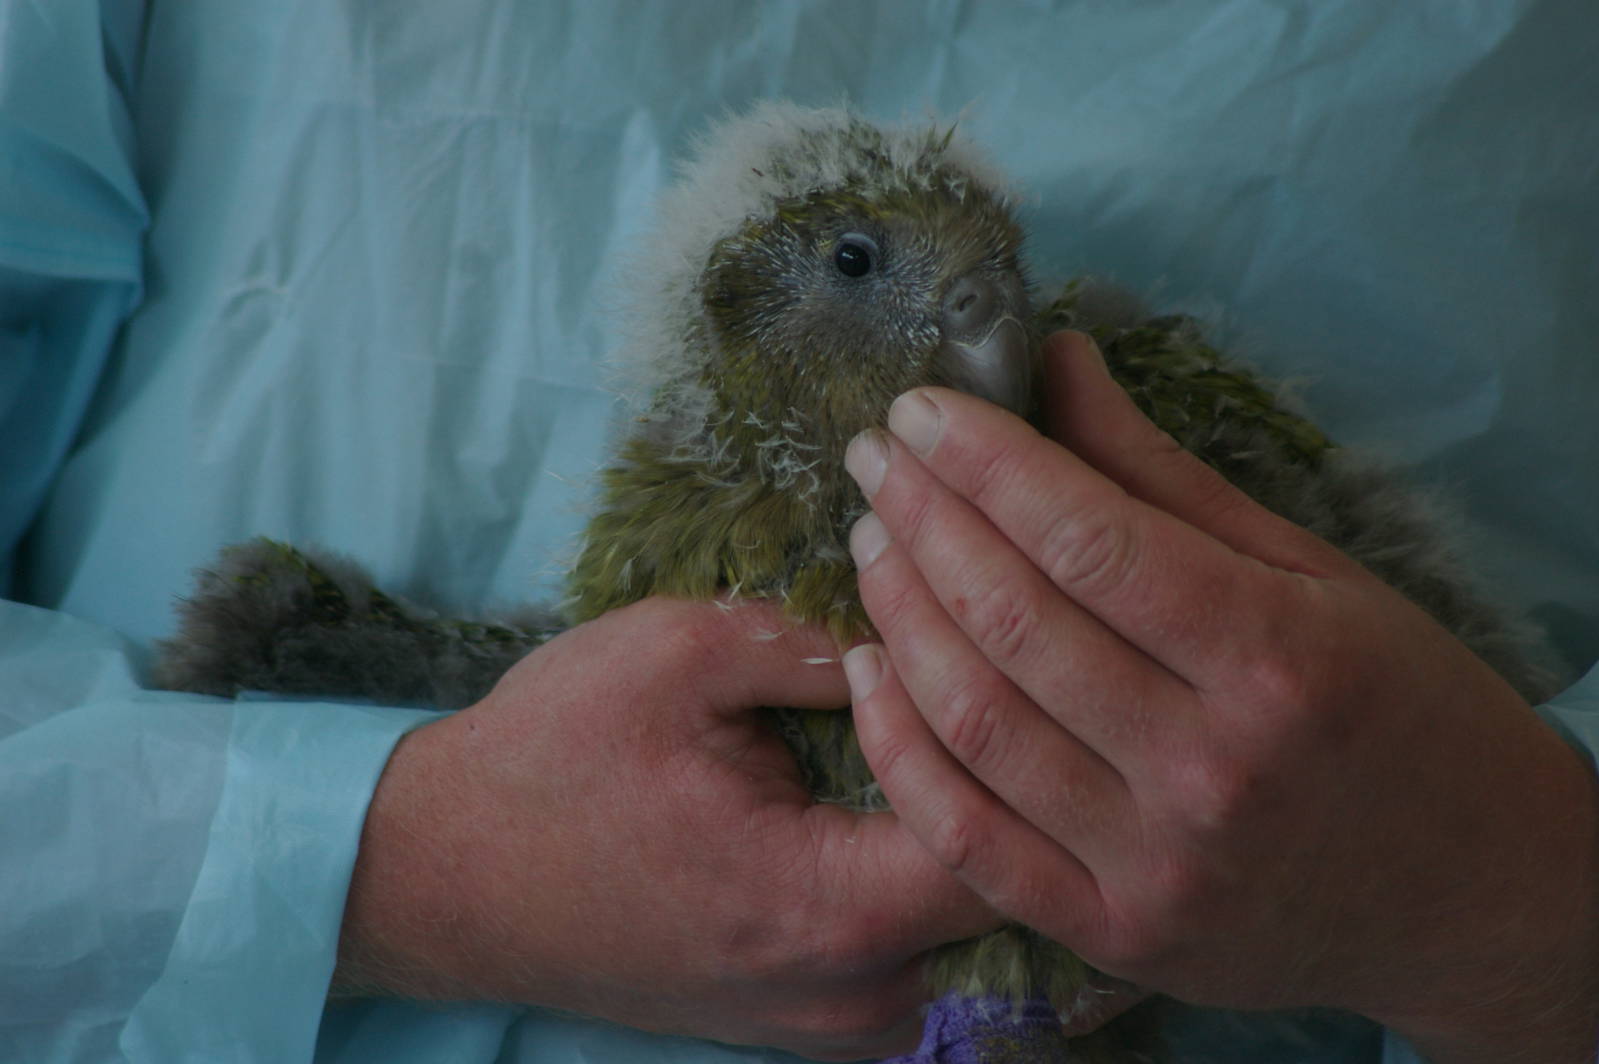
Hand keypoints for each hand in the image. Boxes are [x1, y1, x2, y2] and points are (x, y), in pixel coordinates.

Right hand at [334, 597, 1000, 1060]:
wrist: (448, 874)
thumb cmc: (551, 764)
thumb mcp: (673, 655)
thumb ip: (813, 642)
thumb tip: (911, 630)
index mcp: (830, 913)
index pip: (1004, 829)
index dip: (1009, 726)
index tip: (984, 645)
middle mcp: (852, 995)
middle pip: (1002, 882)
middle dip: (1005, 771)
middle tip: (991, 671)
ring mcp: (829, 1020)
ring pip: (965, 918)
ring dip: (966, 818)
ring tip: (950, 718)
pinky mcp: (803, 1014)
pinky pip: (911, 941)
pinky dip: (916, 862)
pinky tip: (894, 782)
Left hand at [841, 331, 1598, 1062]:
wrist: (1475, 895)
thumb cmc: (1403, 709)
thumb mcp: (1313, 573)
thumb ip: (1167, 474)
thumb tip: (1058, 361)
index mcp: (1278, 659)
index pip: (1087, 540)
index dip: (984, 460)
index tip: (919, 408)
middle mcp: (1212, 770)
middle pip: (1014, 622)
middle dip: (922, 519)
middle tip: (874, 458)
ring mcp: (1157, 866)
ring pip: (974, 722)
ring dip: (897, 614)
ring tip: (871, 540)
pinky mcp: (1115, 934)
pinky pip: (965, 839)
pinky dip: (898, 748)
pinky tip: (866, 666)